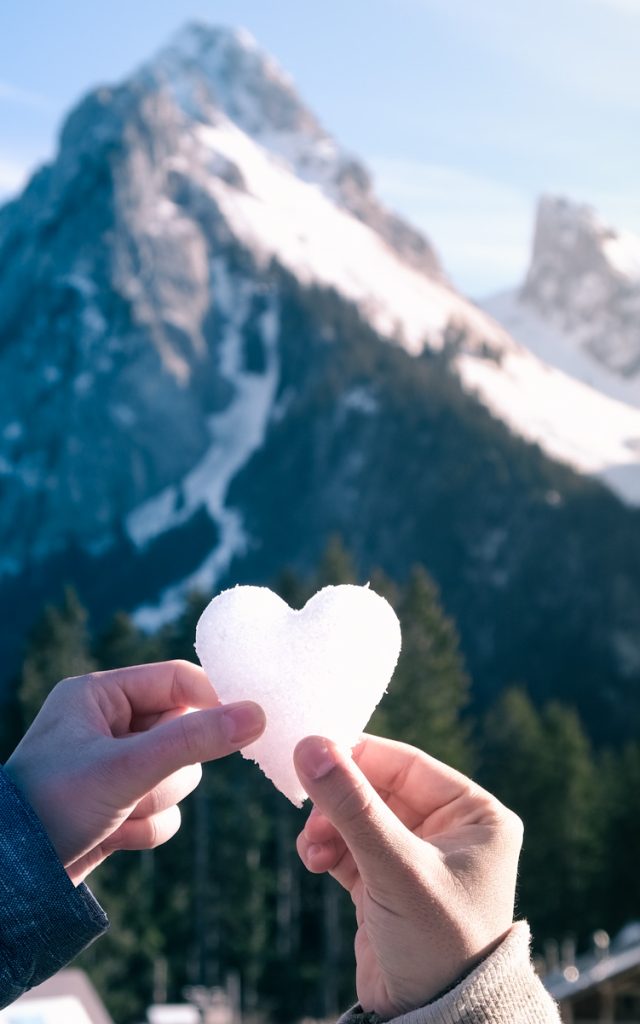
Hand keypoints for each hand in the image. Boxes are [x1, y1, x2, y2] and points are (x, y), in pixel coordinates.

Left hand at [5, 660, 264, 884]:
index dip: (211, 702)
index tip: (243, 726)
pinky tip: (113, 837)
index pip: (177, 680)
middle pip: (184, 731)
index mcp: (100, 695)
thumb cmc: (54, 804)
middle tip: (138, 784)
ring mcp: (116, 766)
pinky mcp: (120, 804)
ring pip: (179, 775)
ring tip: (117, 815)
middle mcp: (108, 724)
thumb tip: (258, 714)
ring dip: (156, 801)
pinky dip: (147, 827)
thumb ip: (194, 739)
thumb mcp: (127, 767)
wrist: (12, 880)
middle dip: (168, 770)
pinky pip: (165, 810)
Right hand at [294, 734, 521, 1019]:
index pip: (407, 763)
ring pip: (357, 816)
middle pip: (376, 787)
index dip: (357, 755)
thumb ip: (352, 806)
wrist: (432, 1021)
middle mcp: (449, 830)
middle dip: (338, 800)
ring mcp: (415, 856)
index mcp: (474, 814)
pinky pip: (348, 845)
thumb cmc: (438, 943)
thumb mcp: (396, 868)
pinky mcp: (386, 882)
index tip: (311, 750)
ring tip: (312, 849)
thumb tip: (310, 746)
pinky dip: (327, 848)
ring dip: (328, 826)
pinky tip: (315, 862)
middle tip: (308, 811)